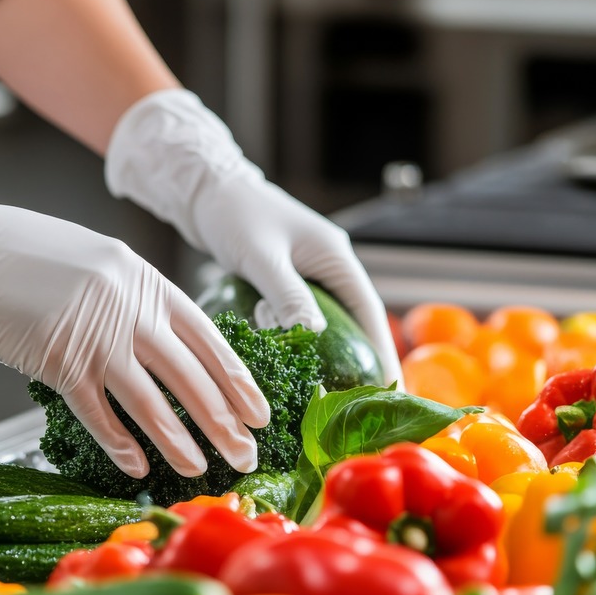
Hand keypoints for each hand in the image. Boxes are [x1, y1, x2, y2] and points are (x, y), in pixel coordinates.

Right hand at [0, 159, 269, 477]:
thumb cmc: (21, 250)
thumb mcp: (96, 260)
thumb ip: (133, 298)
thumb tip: (165, 343)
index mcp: (144, 278)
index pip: (209, 338)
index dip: (238, 381)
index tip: (260, 413)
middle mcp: (129, 307)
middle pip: (191, 377)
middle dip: (225, 423)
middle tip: (246, 458)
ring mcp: (93, 335)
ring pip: (152, 403)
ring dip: (180, 442)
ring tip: (200, 471)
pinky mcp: (54, 362)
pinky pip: (98, 414)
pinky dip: (120, 444)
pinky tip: (136, 467)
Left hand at [106, 89, 403, 387]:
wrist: (205, 188)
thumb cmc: (234, 213)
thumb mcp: (263, 257)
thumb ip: (289, 296)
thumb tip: (314, 338)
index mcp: (336, 257)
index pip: (369, 314)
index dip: (381, 353)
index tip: (390, 390)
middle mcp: (328, 267)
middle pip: (351, 324)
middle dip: (353, 362)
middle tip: (356, 406)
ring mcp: (306, 274)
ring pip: (322, 324)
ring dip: (319, 353)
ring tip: (321, 393)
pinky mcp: (283, 282)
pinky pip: (297, 319)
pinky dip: (293, 340)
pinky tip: (286, 364)